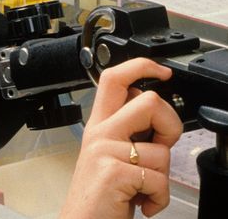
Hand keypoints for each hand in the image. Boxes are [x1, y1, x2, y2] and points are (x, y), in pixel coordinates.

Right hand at [60, 58, 182, 218]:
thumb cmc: (100, 195)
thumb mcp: (109, 155)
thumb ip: (126, 131)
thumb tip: (156, 115)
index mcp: (99, 124)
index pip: (115, 79)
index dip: (142, 66)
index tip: (162, 71)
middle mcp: (100, 132)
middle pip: (147, 100)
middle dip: (170, 124)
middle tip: (160, 146)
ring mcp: (104, 150)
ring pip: (161, 148)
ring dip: (163, 176)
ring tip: (144, 187)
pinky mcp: (113, 172)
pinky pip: (158, 179)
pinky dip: (158, 198)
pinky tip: (141, 203)